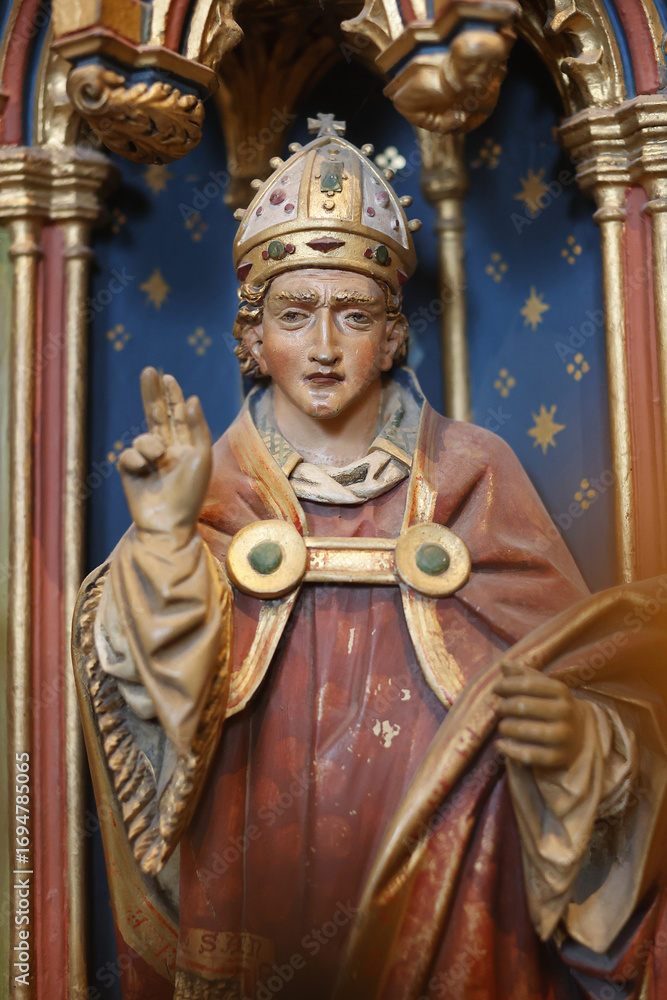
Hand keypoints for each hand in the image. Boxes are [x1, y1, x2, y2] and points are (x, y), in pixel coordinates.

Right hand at [118, 367, 211, 540]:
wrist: (169, 522)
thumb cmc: (191, 493)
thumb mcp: (202, 456)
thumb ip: (197, 426)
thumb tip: (191, 399)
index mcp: (186, 447)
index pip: (177, 416)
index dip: (172, 397)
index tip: (168, 378)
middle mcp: (167, 451)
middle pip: (156, 416)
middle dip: (152, 393)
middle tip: (148, 370)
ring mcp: (148, 461)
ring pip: (142, 437)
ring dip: (149, 444)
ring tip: (158, 461)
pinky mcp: (131, 472)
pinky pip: (128, 455)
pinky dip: (136, 460)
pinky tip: (144, 472)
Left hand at [493, 662, 589, 771]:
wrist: (581, 734)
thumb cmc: (554, 705)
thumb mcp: (545, 687)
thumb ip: (524, 675)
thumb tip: (503, 664)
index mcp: (560, 691)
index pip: (527, 684)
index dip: (506, 685)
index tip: (496, 689)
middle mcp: (564, 712)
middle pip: (522, 706)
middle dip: (504, 707)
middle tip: (500, 710)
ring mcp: (563, 736)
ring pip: (523, 731)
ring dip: (505, 728)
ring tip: (503, 726)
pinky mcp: (558, 757)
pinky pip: (527, 755)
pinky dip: (509, 750)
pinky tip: (500, 744)